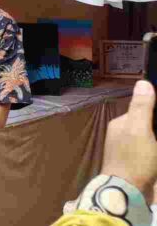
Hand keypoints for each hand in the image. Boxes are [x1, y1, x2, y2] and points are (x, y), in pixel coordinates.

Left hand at [101, 80, 156, 202]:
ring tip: (155, 149)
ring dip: (155, 140)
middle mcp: (122, 135)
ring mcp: (129, 151)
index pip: (143, 110)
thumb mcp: (139, 129)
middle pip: (147, 125)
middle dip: (155, 127)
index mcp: (121, 124)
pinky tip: (156, 158)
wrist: (128, 193)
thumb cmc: (134, 159)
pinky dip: (155, 154)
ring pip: (150, 139)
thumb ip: (142, 107)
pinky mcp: (137, 165)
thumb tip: (143, 81)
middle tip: (156, 138)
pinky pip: (150, 154)